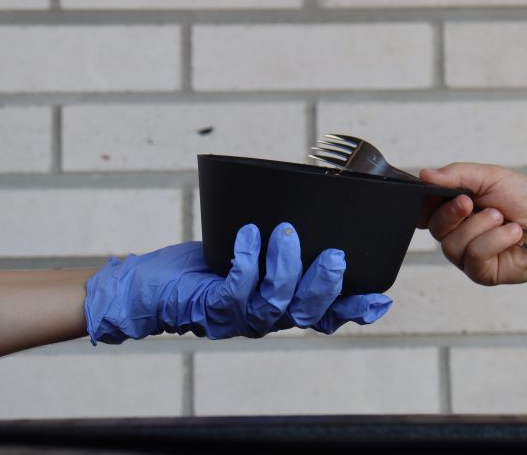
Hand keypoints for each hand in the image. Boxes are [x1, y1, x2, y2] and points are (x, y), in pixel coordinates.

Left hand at [84, 222, 391, 342]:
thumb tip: (308, 207)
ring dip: (285, 267)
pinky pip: (234, 291)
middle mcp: (265, 319)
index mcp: (281, 307)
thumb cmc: (202, 266)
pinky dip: (246, 260)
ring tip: (285, 231)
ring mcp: (237, 320)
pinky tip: (249, 234)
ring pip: (274, 304)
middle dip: (325, 285)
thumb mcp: (249, 252)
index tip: (380, 297)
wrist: (147, 288)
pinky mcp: (209, 311)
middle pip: (307, 314)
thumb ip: (282, 243)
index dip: (354, 310)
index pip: (326, 317)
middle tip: (336, 255)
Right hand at [419, 163, 526, 284]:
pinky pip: (473, 257)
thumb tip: (424, 175)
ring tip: (503, 219)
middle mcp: (458, 232)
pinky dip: (495, 241)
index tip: (442, 193)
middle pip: (434, 226)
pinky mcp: (481, 272)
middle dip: (453, 212)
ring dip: (481, 226)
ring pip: (452, 244)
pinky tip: (512, 234)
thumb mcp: (490, 176)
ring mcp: (467, 254)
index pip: (425, 208)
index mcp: (456, 207)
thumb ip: (456, 174)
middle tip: (473, 202)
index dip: (427, 203)